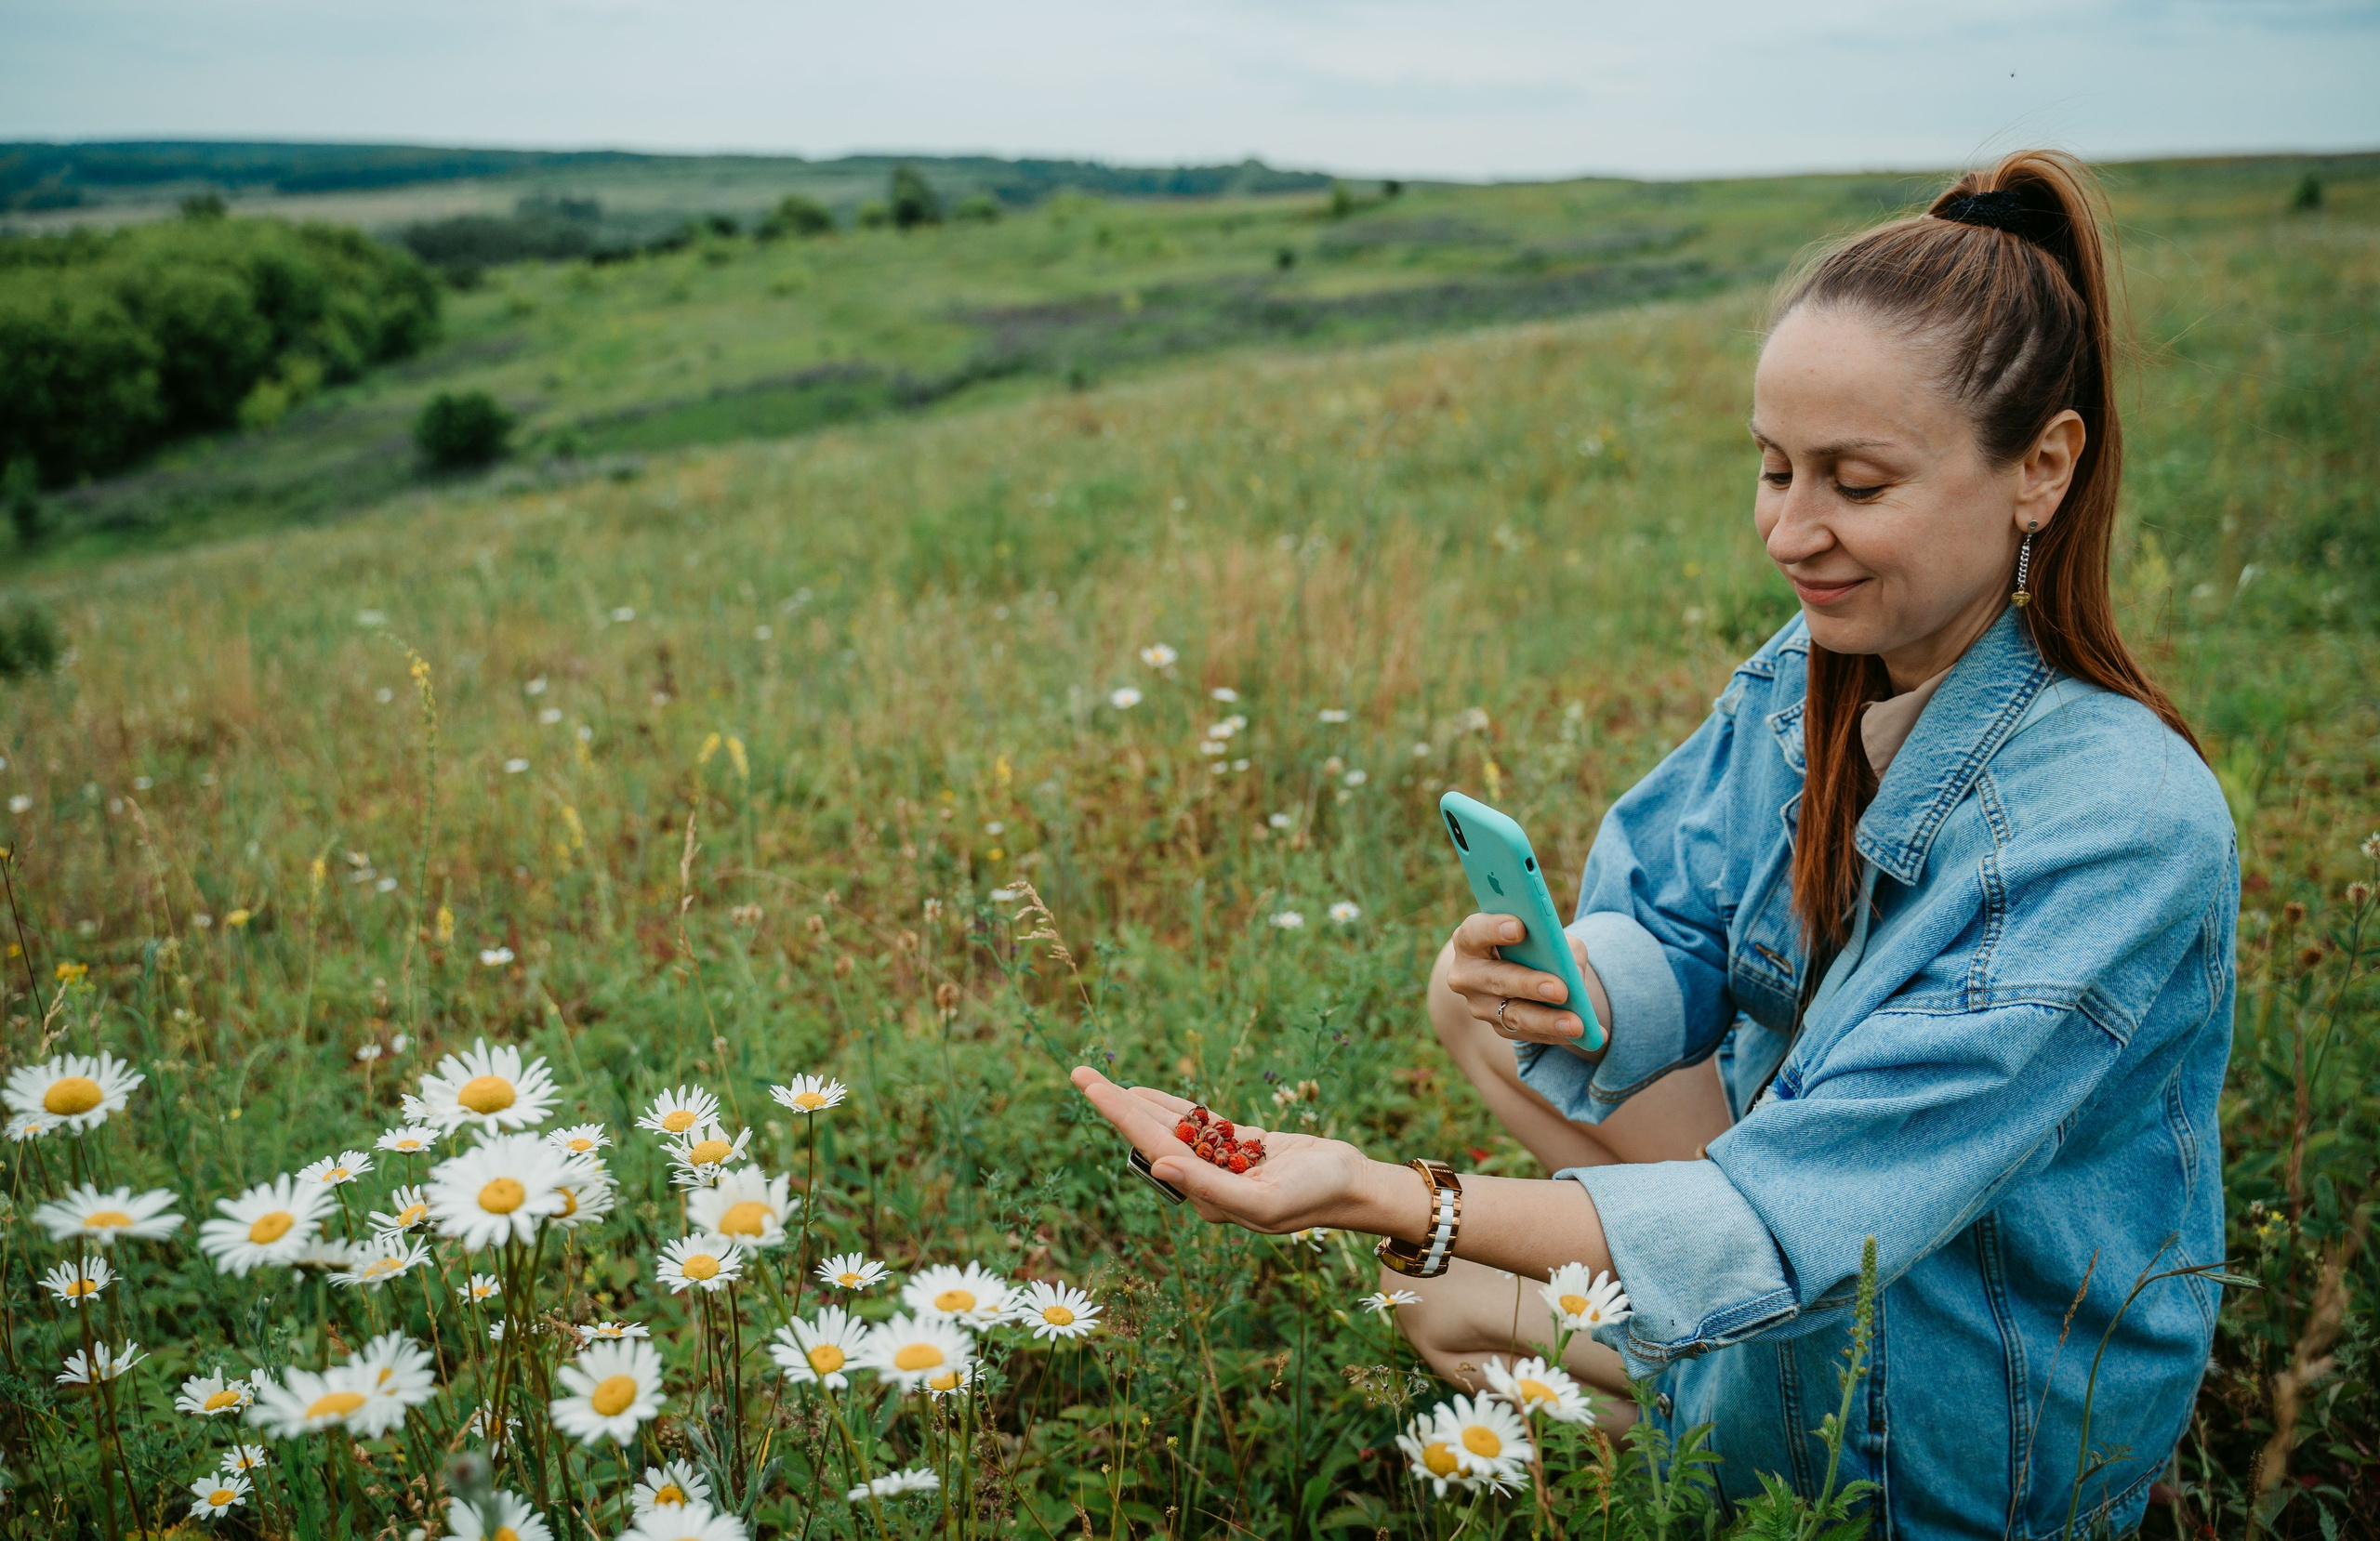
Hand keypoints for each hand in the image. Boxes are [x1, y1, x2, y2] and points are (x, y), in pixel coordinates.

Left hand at [1070, 1067, 1419, 1239]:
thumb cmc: (1316, 1195)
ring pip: (1172, 1128)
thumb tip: (1160, 1168)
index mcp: (1209, 1198)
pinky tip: (1147, 1096)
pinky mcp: (1241, 1149)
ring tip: (1103, 1084)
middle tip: (1081, 1075)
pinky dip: (1173, 1108)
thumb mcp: (1265, 1200)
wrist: (1355, 1187)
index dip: (1121, 1115)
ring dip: (1139, 1106)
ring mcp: (1223, 1165)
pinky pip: (1199, 1124)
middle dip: (1117, 1106)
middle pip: (1153, 1137)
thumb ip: (1211, 1188)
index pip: (1156, 1149)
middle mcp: (1208, 1184)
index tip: (1092, 1088)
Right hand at [1443, 912, 1600, 1046]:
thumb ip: (1558, 944)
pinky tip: (1583, 1035)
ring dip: (1548, 1020)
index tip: (1520, 927)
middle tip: (1561, 989)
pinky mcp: (1498, 1028)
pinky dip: (1557, 1033)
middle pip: (1497, 979)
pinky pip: (1529, 1034)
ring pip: (1514, 1015)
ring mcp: (1480, 1005)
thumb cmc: (1534, 943)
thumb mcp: (1547, 935)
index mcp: (1471, 939)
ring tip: (1578, 1025)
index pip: (1474, 931)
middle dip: (1530, 984)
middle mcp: (1467, 974)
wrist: (1525, 970)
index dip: (1493, 929)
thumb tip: (1572, 971)